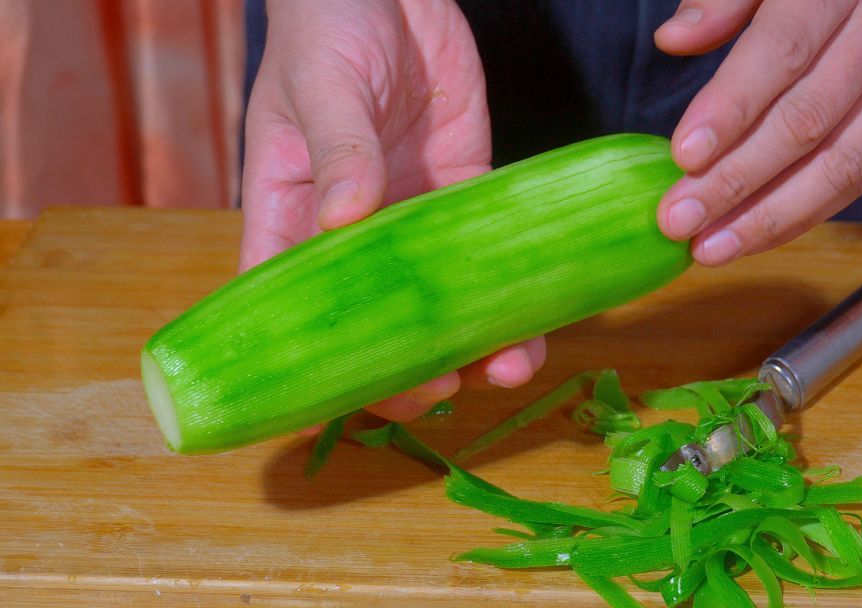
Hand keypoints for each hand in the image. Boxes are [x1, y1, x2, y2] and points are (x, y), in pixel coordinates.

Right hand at [241, 0, 544, 420]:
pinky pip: (490, 249)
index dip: (329, 362)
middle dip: (415, 364)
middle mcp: (355, 233)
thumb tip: (347, 217)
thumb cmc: (325, 29)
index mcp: (294, 218)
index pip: (299, 310)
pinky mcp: (466, 188)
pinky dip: (514, 285)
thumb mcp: (321, 88)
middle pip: (380, 322)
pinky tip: (541, 316)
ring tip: (514, 363)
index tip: (369, 394)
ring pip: (445, 298)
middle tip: (452, 385)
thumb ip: (338, 149)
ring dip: (478, 338)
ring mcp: (414, 216)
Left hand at [654, 0, 861, 264]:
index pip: (782, 52)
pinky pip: (858, 180)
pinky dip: (802, 215)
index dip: (732, 108)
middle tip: (679, 219)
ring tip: (711, 248)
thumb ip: (722, 0)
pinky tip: (752, 237)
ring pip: (840, 165)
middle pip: (807, 120)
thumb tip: (672, 40)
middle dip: (737, 180)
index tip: (684, 156)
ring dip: (770, 217)